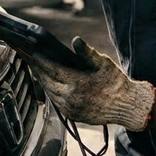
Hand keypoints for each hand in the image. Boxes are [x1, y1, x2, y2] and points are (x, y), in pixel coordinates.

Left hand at [30, 37, 154, 130]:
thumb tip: (75, 40)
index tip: (32, 52)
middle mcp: (71, 99)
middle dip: (37, 69)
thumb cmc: (116, 82)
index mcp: (78, 84)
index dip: (41, 61)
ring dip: (41, 80)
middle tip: (28, 58)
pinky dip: (49, 90)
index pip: (53, 70)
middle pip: (47, 81)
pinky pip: (55, 101)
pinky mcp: (72, 115)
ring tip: (36, 68)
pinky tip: (48, 82)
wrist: (127, 106)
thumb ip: (87, 53)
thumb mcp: (104, 63)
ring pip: (49, 92)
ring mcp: (70, 109)